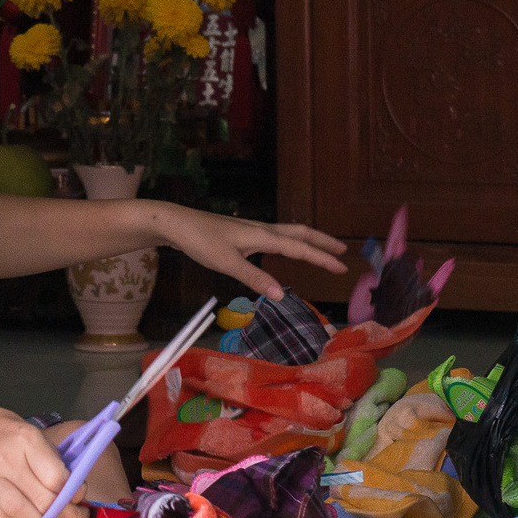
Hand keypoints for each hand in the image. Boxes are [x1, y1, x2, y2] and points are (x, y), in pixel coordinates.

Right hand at [0, 396, 84, 517]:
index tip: (80, 498)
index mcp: (24, 439)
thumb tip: (75, 495)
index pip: (55, 477)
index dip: (72, 494)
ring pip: (22, 515)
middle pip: (41, 500)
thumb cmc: (5, 432)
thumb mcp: (33, 434)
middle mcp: (4, 460)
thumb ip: (52, 462)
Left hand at [154, 204, 347, 301]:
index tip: (342, 267)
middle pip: (299, 233)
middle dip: (322, 242)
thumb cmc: (200, 240)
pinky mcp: (241, 234)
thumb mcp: (226, 262)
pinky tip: (284, 249)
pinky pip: (275, 236)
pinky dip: (290, 242)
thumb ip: (254, 277)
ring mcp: (251, 230)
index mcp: (261, 235)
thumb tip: (281, 295)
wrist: (175, 223)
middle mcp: (260, 230)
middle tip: (343, 251)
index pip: (299, 247)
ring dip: (307, 240)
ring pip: (287, 233)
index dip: (322, 258)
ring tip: (321, 248)